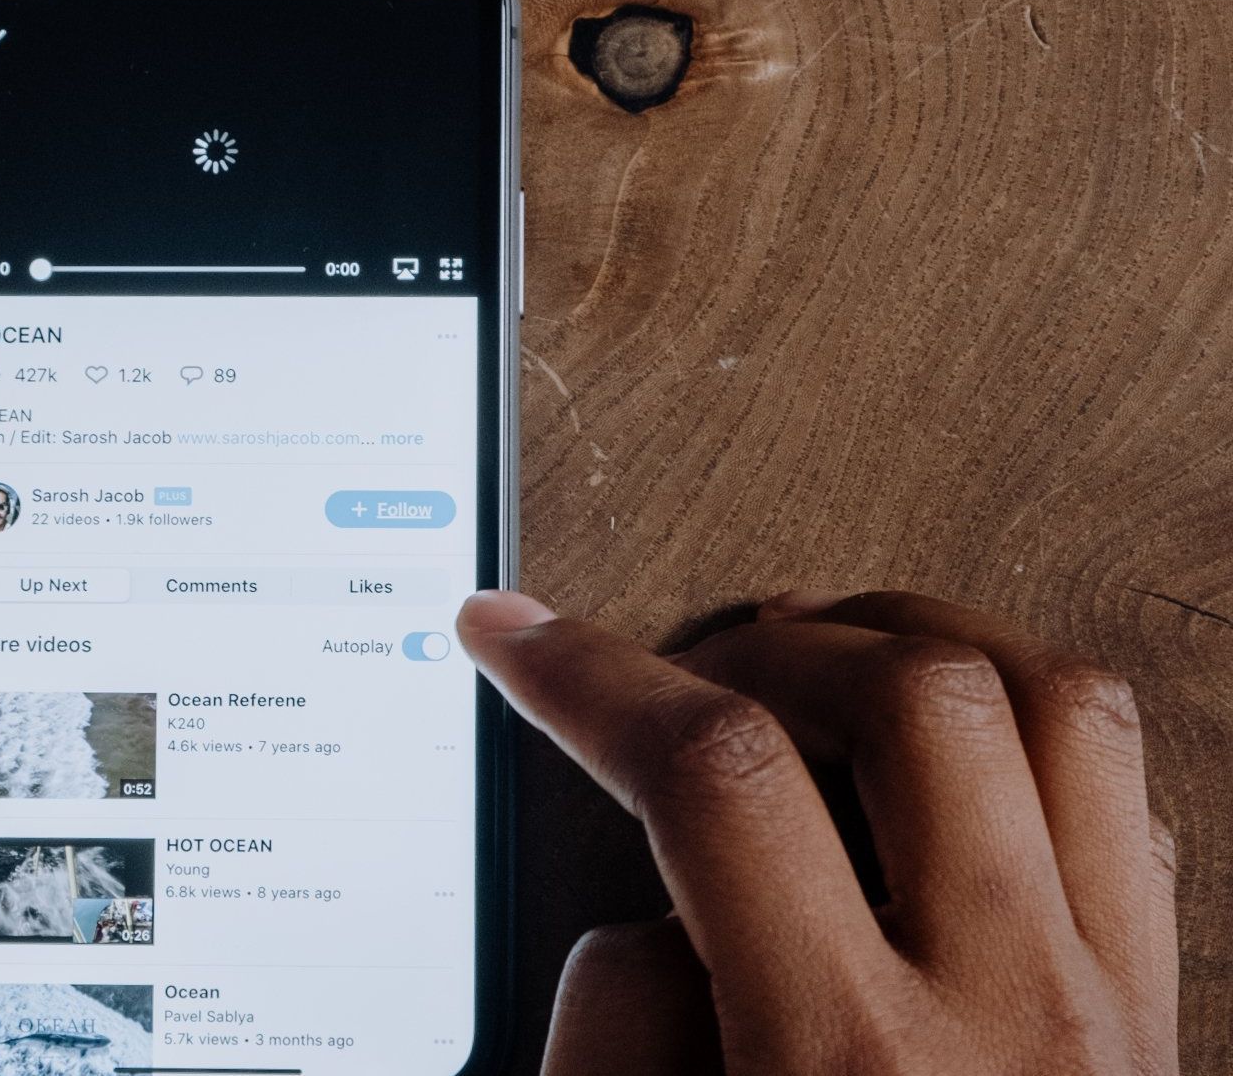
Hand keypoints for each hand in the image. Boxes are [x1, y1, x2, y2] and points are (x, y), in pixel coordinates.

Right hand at [458, 589, 1177, 1075]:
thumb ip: (615, 1030)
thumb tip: (650, 907)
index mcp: (853, 1068)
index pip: (716, 778)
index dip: (588, 676)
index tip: (512, 638)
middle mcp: (1010, 1015)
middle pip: (912, 697)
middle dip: (764, 644)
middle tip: (685, 671)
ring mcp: (1112, 1008)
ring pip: (1055, 707)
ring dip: (918, 641)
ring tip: (819, 658)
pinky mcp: (1158, 1015)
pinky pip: (1124, 796)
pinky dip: (1023, 719)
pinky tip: (942, 744)